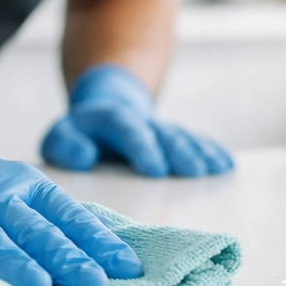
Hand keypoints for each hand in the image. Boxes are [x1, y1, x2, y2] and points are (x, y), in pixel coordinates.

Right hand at [0, 96, 144, 285]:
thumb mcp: (9, 191)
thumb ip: (47, 221)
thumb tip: (104, 256)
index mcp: (20, 187)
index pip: (65, 215)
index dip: (96, 241)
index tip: (127, 268)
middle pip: (30, 228)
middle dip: (65, 257)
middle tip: (96, 283)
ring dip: (12, 260)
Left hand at [41, 64, 234, 177]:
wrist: (104, 113)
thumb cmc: (78, 136)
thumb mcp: (58, 138)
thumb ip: (64, 146)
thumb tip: (84, 157)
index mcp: (110, 119)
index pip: (127, 128)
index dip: (142, 146)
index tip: (155, 168)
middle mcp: (140, 122)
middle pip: (161, 132)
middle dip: (178, 151)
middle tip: (192, 172)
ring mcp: (160, 129)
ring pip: (181, 137)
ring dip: (199, 153)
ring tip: (214, 170)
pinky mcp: (173, 139)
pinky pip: (195, 142)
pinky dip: (211, 152)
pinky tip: (226, 165)